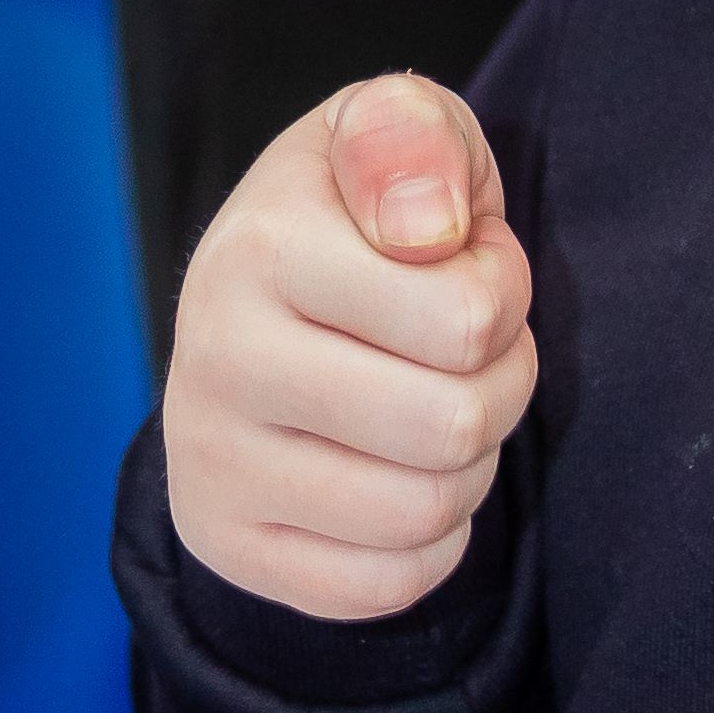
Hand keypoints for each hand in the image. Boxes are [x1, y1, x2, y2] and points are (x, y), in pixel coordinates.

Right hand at [163, 76, 535, 619]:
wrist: (248, 305)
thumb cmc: (351, 214)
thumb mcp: (390, 128)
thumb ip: (413, 136)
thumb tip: (424, 230)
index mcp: (259, 248)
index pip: (470, 318)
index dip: (503, 292)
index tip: (465, 267)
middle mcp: (216, 361)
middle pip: (453, 426)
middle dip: (499, 385)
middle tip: (468, 351)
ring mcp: (210, 464)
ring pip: (427, 511)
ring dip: (471, 463)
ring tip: (439, 404)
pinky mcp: (226, 544)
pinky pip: (387, 584)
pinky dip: (429, 540)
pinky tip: (403, 474)